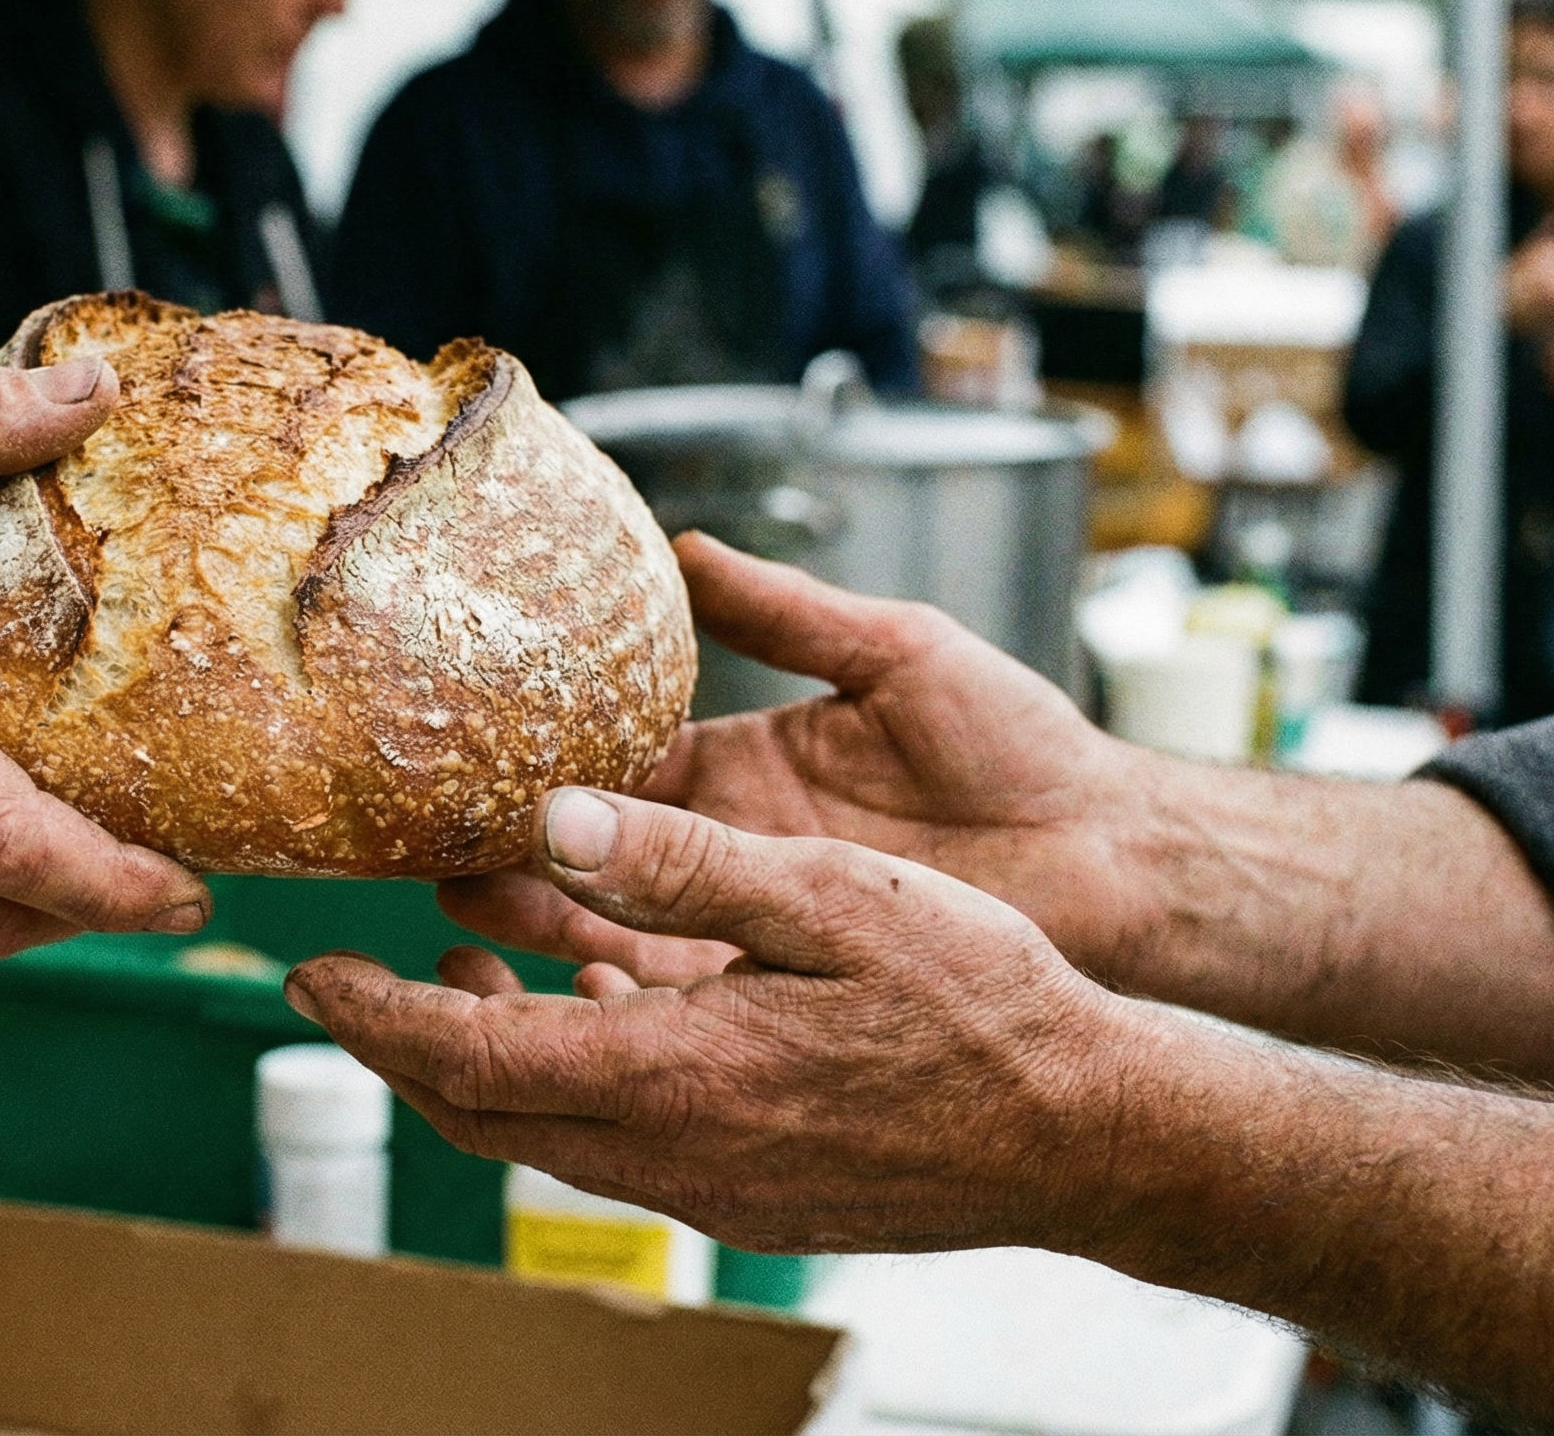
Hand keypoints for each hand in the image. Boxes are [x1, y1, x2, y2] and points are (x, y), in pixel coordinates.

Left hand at [294, 788, 1133, 1254]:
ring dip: (485, 1062)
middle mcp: (670, 1155)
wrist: (1083, 1134)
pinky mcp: (746, 1202)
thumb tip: (551, 818)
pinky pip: (616, 1151)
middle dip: (403, 1043)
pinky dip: (568, 1085)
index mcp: (669, 1075)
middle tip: (362, 973)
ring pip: (541, 1138)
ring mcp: (707, 1193)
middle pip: (479, 1112)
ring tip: (475, 968)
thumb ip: (679, 861)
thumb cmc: (977, 1000)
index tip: (310, 970)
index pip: (465, 1056)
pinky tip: (601, 1007)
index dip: (370, 1014)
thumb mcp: (826, 897)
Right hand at [438, 534, 1158, 986]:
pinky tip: (559, 1000)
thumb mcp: (900, 653)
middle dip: (510, 856)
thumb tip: (686, 549)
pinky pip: (681, 1004)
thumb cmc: (1024, 747)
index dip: (537, 763)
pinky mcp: (790, 993)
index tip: (464, 757)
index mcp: (740, 764)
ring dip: (540, 933)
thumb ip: (790, 610)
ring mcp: (754, 925)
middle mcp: (730, 848)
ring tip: (464, 925)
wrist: (1120, 861)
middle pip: (589, 856)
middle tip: (433, 853)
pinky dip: (616, 1004)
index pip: (610, 763)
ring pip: (613, 934)